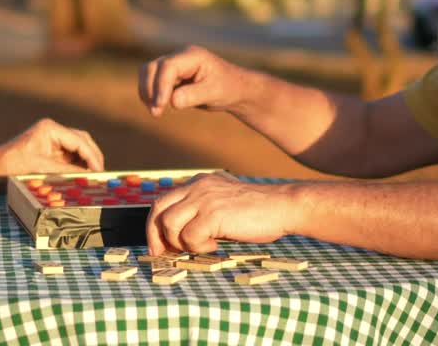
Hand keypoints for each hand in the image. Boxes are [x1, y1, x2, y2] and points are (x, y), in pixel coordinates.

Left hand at [0, 118, 104, 174]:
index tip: (100, 172)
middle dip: (92, 157)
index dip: (92, 157)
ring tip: (93, 176)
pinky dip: (77, 164)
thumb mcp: (41, 169)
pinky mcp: (49, 148)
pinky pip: (69, 154)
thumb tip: (89, 176)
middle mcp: (53, 130)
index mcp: (50, 128)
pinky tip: (81, 175)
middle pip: (81, 140)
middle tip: (100, 174)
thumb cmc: (12, 166)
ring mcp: (51, 138)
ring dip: (85, 161)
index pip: (79, 141)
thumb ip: (66, 171)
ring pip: (77, 147)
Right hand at [137, 45, 256, 116]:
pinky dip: (150, 94)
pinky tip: (157, 108)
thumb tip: (172, 101)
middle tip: (156, 112)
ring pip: (148, 73)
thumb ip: (194, 95)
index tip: (161, 105)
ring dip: (147, 92)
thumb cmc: (228, 88)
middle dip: (150, 89)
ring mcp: (173, 65)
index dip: (161, 86)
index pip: (167, 66)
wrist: (234, 89)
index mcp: (192, 55)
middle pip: (152, 67)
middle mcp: (179, 57)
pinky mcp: (170, 76)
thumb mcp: (214, 92)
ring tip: (155, 112)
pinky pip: (152, 82)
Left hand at [146, 173, 295, 254]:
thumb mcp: (223, 203)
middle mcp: (197, 187)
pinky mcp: (212, 214)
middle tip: (163, 254)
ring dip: (182, 242)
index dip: (155, 225)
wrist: (282, 206)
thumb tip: (178, 236)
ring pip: (170, 225)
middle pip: (158, 210)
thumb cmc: (257, 211)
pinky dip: (199, 247)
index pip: (163, 201)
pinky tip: (217, 245)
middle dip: (156, 236)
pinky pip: (190, 237)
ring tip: (204, 246)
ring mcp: (204, 199)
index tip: (158, 245)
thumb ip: (202, 210)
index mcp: (199, 183)